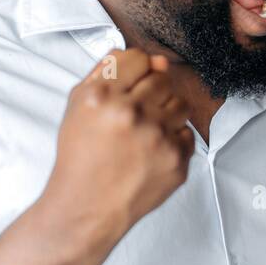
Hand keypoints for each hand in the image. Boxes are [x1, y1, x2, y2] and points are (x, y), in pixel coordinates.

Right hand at [42, 48, 194, 241]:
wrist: (87, 207)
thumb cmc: (81, 156)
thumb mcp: (78, 106)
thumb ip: (110, 71)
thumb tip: (153, 57)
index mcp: (102, 96)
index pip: (139, 57)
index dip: (136, 70)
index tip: (131, 86)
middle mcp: (131, 113)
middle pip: (162, 78)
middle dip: (151, 93)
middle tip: (135, 116)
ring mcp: (157, 137)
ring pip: (181, 103)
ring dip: (166, 114)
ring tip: (146, 133)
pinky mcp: (177, 160)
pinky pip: (187, 134)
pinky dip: (172, 142)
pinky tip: (151, 153)